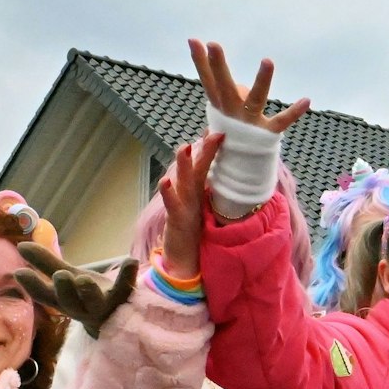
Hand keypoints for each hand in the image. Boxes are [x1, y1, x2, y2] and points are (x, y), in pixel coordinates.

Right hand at [14, 244, 138, 338]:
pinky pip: (126, 289)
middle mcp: (83, 307)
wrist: (119, 315)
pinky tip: (129, 261)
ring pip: (95, 302)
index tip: (19, 272)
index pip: (45, 297)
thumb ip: (46, 263)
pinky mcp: (124, 299)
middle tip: (60, 275)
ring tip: (84, 279)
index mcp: (64, 301)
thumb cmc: (87, 294)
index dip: (32, 286)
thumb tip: (21, 246)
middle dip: (65, 290)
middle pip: (71, 304)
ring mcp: (104, 305)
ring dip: (89, 291)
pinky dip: (127, 276)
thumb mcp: (66, 277)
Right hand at [158, 132, 222, 278]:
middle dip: (204, 151)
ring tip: (185, 146)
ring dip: (182, 165)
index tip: (220, 129)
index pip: (206, 167)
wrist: (181, 258)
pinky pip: (172, 205)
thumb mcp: (205, 209)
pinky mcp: (175, 220)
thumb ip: (210, 191)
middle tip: (214, 132)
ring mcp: (180, 206)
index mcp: (199, 192)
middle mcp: (188, 195)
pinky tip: (164, 181)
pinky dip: (168, 193)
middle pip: (197, 169)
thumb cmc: (193, 232)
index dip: (212, 150)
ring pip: (182, 182)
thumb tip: (224, 176)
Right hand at [187, 40, 309, 134]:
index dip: (200, 62)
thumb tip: (241, 87)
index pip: (208, 81)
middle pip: (224, 86)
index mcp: (220, 107)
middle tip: (214, 44)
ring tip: (268, 60)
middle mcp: (232, 112)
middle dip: (218, 65)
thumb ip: (227, 94)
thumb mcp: (224, 114)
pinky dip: (294, 112)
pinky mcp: (268, 132)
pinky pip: (282, 121)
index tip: (194, 40)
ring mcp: (250, 122)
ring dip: (262, 80)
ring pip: (255, 99)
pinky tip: (307, 100)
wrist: (239, 169)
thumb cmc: (232, 133)